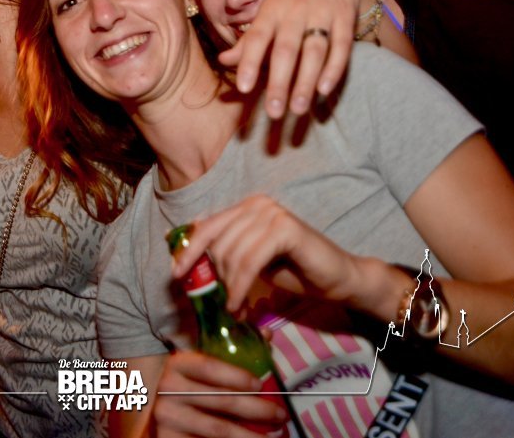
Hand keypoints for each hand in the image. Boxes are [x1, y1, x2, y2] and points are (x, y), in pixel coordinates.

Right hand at [152, 350, 287, 437]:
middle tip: (280, 415)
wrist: (152, 411)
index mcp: (177, 365)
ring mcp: (167, 417)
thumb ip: (231, 353)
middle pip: (221, 401)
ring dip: (251, 435)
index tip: (260, 385)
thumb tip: (268, 335)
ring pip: (219, 429)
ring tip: (274, 436)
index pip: (208, 367)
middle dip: (257, 410)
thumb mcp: (198, 366)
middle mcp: (169, 390)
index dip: (236, 376)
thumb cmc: (184, 384)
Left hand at [171, 195, 362, 311]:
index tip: (176, 275)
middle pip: (217, 242)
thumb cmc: (294, 271)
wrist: (336, 279)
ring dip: (229, 288)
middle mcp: (257, 204)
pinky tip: (240, 304)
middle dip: (216, 277)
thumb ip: (226, 254)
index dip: (188, 251)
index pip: (206, 226)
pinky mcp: (285, 229)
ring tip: (235, 309)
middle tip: (225, 302)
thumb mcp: (251, 261)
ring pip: (232, 254)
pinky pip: (250, 262)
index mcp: (246, 207)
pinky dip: (240, 287)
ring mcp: (272, 213)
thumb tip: (186, 259)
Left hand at [219, 0, 361, 117]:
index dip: (249, 62)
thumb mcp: (268, 12)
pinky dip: (334, 68)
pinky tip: (325, 89)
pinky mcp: (345, 16)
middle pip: (285, 49)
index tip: (243, 89)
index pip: (257, 38)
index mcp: (271, 10)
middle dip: (279, 82)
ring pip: (314, 50)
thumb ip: (249, 40)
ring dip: (306, 81)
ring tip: (299, 109)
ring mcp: (321, 13)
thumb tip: (223, 62)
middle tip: (273, 113)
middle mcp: (294, 11)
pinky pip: (341, 45)